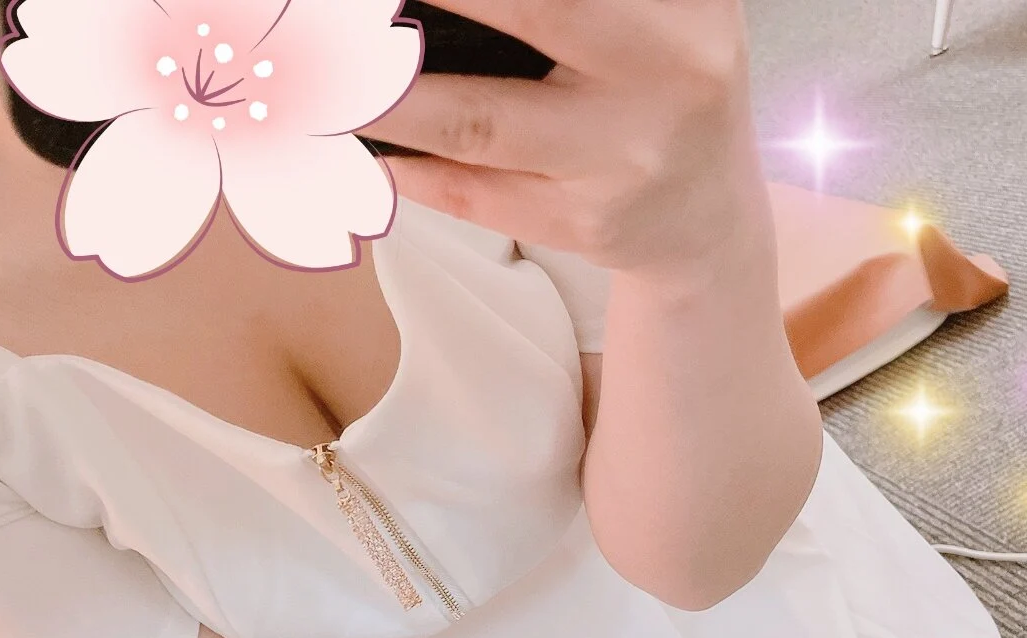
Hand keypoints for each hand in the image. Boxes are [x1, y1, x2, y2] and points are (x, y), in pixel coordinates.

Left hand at [360, 0, 772, 276]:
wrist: (707, 216)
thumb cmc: (664, 81)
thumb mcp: (664, 10)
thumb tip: (434, 2)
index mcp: (682, 8)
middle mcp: (664, 78)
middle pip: (526, 13)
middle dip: (414, 27)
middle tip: (334, 14)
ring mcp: (621, 163)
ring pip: (475, 122)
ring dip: (384, 95)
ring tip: (319, 74)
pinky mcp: (581, 226)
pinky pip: (473, 192)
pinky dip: (407, 166)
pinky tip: (357, 143)